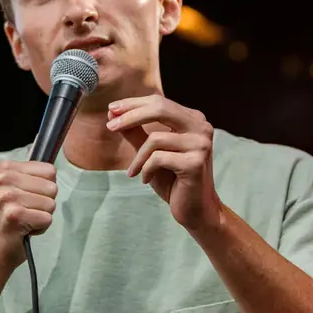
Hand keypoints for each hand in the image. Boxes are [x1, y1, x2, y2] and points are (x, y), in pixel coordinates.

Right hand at [0, 160, 57, 268]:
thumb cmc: (12, 218)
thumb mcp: (20, 188)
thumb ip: (36, 175)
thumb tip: (54, 167)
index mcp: (5, 168)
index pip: (50, 170)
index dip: (44, 188)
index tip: (28, 198)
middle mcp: (3, 179)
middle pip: (52, 187)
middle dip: (44, 203)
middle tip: (26, 212)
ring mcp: (7, 196)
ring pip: (50, 204)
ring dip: (42, 216)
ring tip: (25, 220)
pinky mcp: (14, 214)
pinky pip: (47, 218)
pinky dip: (40, 228)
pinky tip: (24, 230)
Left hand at [107, 95, 222, 230]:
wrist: (195, 210)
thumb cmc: (173, 181)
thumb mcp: (150, 153)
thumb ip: (136, 132)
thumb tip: (113, 112)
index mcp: (193, 119)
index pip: (160, 102)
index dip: (133, 104)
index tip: (111, 109)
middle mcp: (201, 127)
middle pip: (160, 109)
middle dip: (131, 116)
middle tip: (111, 126)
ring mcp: (201, 145)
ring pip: (156, 138)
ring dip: (138, 157)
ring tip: (133, 171)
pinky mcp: (195, 163)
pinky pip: (159, 158)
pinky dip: (146, 169)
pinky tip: (146, 179)